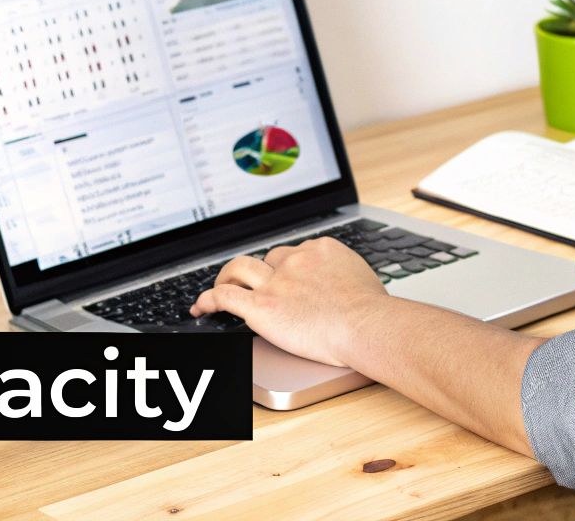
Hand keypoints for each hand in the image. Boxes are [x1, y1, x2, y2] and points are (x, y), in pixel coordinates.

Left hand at [189, 237, 388, 366]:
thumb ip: (345, 276)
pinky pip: (225, 297)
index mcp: (320, 250)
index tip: (285, 277)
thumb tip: (345, 285)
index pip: (295, 252)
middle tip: (253, 281)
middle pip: (268, 259)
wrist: (365, 324)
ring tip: (221, 285)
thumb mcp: (362, 279)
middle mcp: (295, 260)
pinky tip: (201, 307)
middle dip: (260, 270)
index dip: (287, 266)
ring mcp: (276, 282)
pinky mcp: (262, 306)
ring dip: (228, 276)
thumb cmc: (372, 312)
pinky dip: (208, 300)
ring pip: (240, 269)